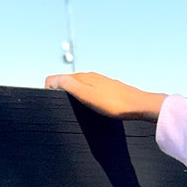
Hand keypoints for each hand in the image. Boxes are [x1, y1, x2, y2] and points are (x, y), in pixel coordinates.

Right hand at [44, 71, 165, 118]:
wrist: (138, 106)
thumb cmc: (113, 103)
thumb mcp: (86, 95)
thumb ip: (68, 85)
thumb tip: (53, 81)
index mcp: (81, 77)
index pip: (54, 78)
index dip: (48, 90)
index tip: (51, 105)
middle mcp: (88, 76)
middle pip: (65, 82)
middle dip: (58, 93)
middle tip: (60, 109)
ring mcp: (99, 82)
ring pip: (77, 86)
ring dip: (71, 95)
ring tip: (73, 109)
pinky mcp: (107, 89)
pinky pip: (89, 91)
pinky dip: (83, 97)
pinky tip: (89, 108)